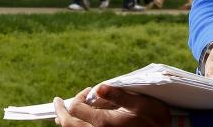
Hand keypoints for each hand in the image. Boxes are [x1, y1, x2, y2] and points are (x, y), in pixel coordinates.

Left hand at [53, 85, 170, 126]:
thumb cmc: (155, 121)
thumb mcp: (141, 104)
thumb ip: (118, 95)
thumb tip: (99, 88)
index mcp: (104, 123)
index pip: (77, 108)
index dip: (78, 96)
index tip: (88, 91)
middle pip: (67, 123)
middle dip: (61, 111)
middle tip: (57, 102)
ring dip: (66, 121)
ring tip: (62, 113)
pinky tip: (76, 122)